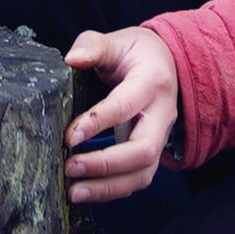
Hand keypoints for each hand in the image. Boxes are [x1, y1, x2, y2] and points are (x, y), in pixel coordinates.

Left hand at [63, 26, 178, 203]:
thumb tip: (72, 59)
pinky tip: (86, 192)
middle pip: (143, 150)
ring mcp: (159, 138)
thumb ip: (93, 46)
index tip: (70, 136)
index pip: (126, 105)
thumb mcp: (117, 41)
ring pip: (143, 173)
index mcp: (152, 82)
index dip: (98, 122)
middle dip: (106, 164)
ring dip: (108, 187)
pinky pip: (136, 179)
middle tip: (70, 167)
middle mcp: (162, 115)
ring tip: (74, 192)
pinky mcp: (150, 153)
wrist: (164, 64)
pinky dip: (112, 190)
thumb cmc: (136, 53)